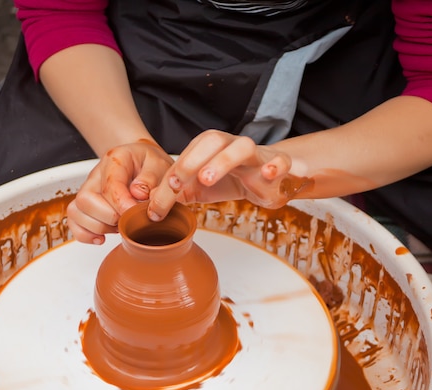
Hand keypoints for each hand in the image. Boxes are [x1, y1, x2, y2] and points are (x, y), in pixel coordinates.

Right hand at [67, 139, 173, 243]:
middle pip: (86, 200)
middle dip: (109, 218)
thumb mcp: (160, 165)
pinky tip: (103, 237)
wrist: (143, 162)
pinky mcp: (85, 204)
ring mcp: (88, 189)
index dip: (123, 206)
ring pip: (76, 211)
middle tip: (129, 221)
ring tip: (119, 227)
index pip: (110, 186)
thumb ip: (151, 179)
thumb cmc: (150, 165)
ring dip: (98, 227)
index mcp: (115, 160)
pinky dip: (86, 234)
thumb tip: (138, 195)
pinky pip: (74, 222)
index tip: (136, 214)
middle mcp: (97, 175)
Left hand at [147, 130, 310, 220]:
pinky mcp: (278, 165)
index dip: (171, 175)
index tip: (159, 198)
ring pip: (242, 147)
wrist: (269, 179)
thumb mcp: (199, 188)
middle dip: (191, 161)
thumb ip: (178, 193)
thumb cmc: (231, 179)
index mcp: (210, 147)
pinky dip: (275, 165)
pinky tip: (267, 174)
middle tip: (176, 184)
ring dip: (223, 161)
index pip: (187, 157)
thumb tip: (151, 205)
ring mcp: (256, 154)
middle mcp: (231, 145)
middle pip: (212, 141)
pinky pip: (280, 160)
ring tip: (207, 178)